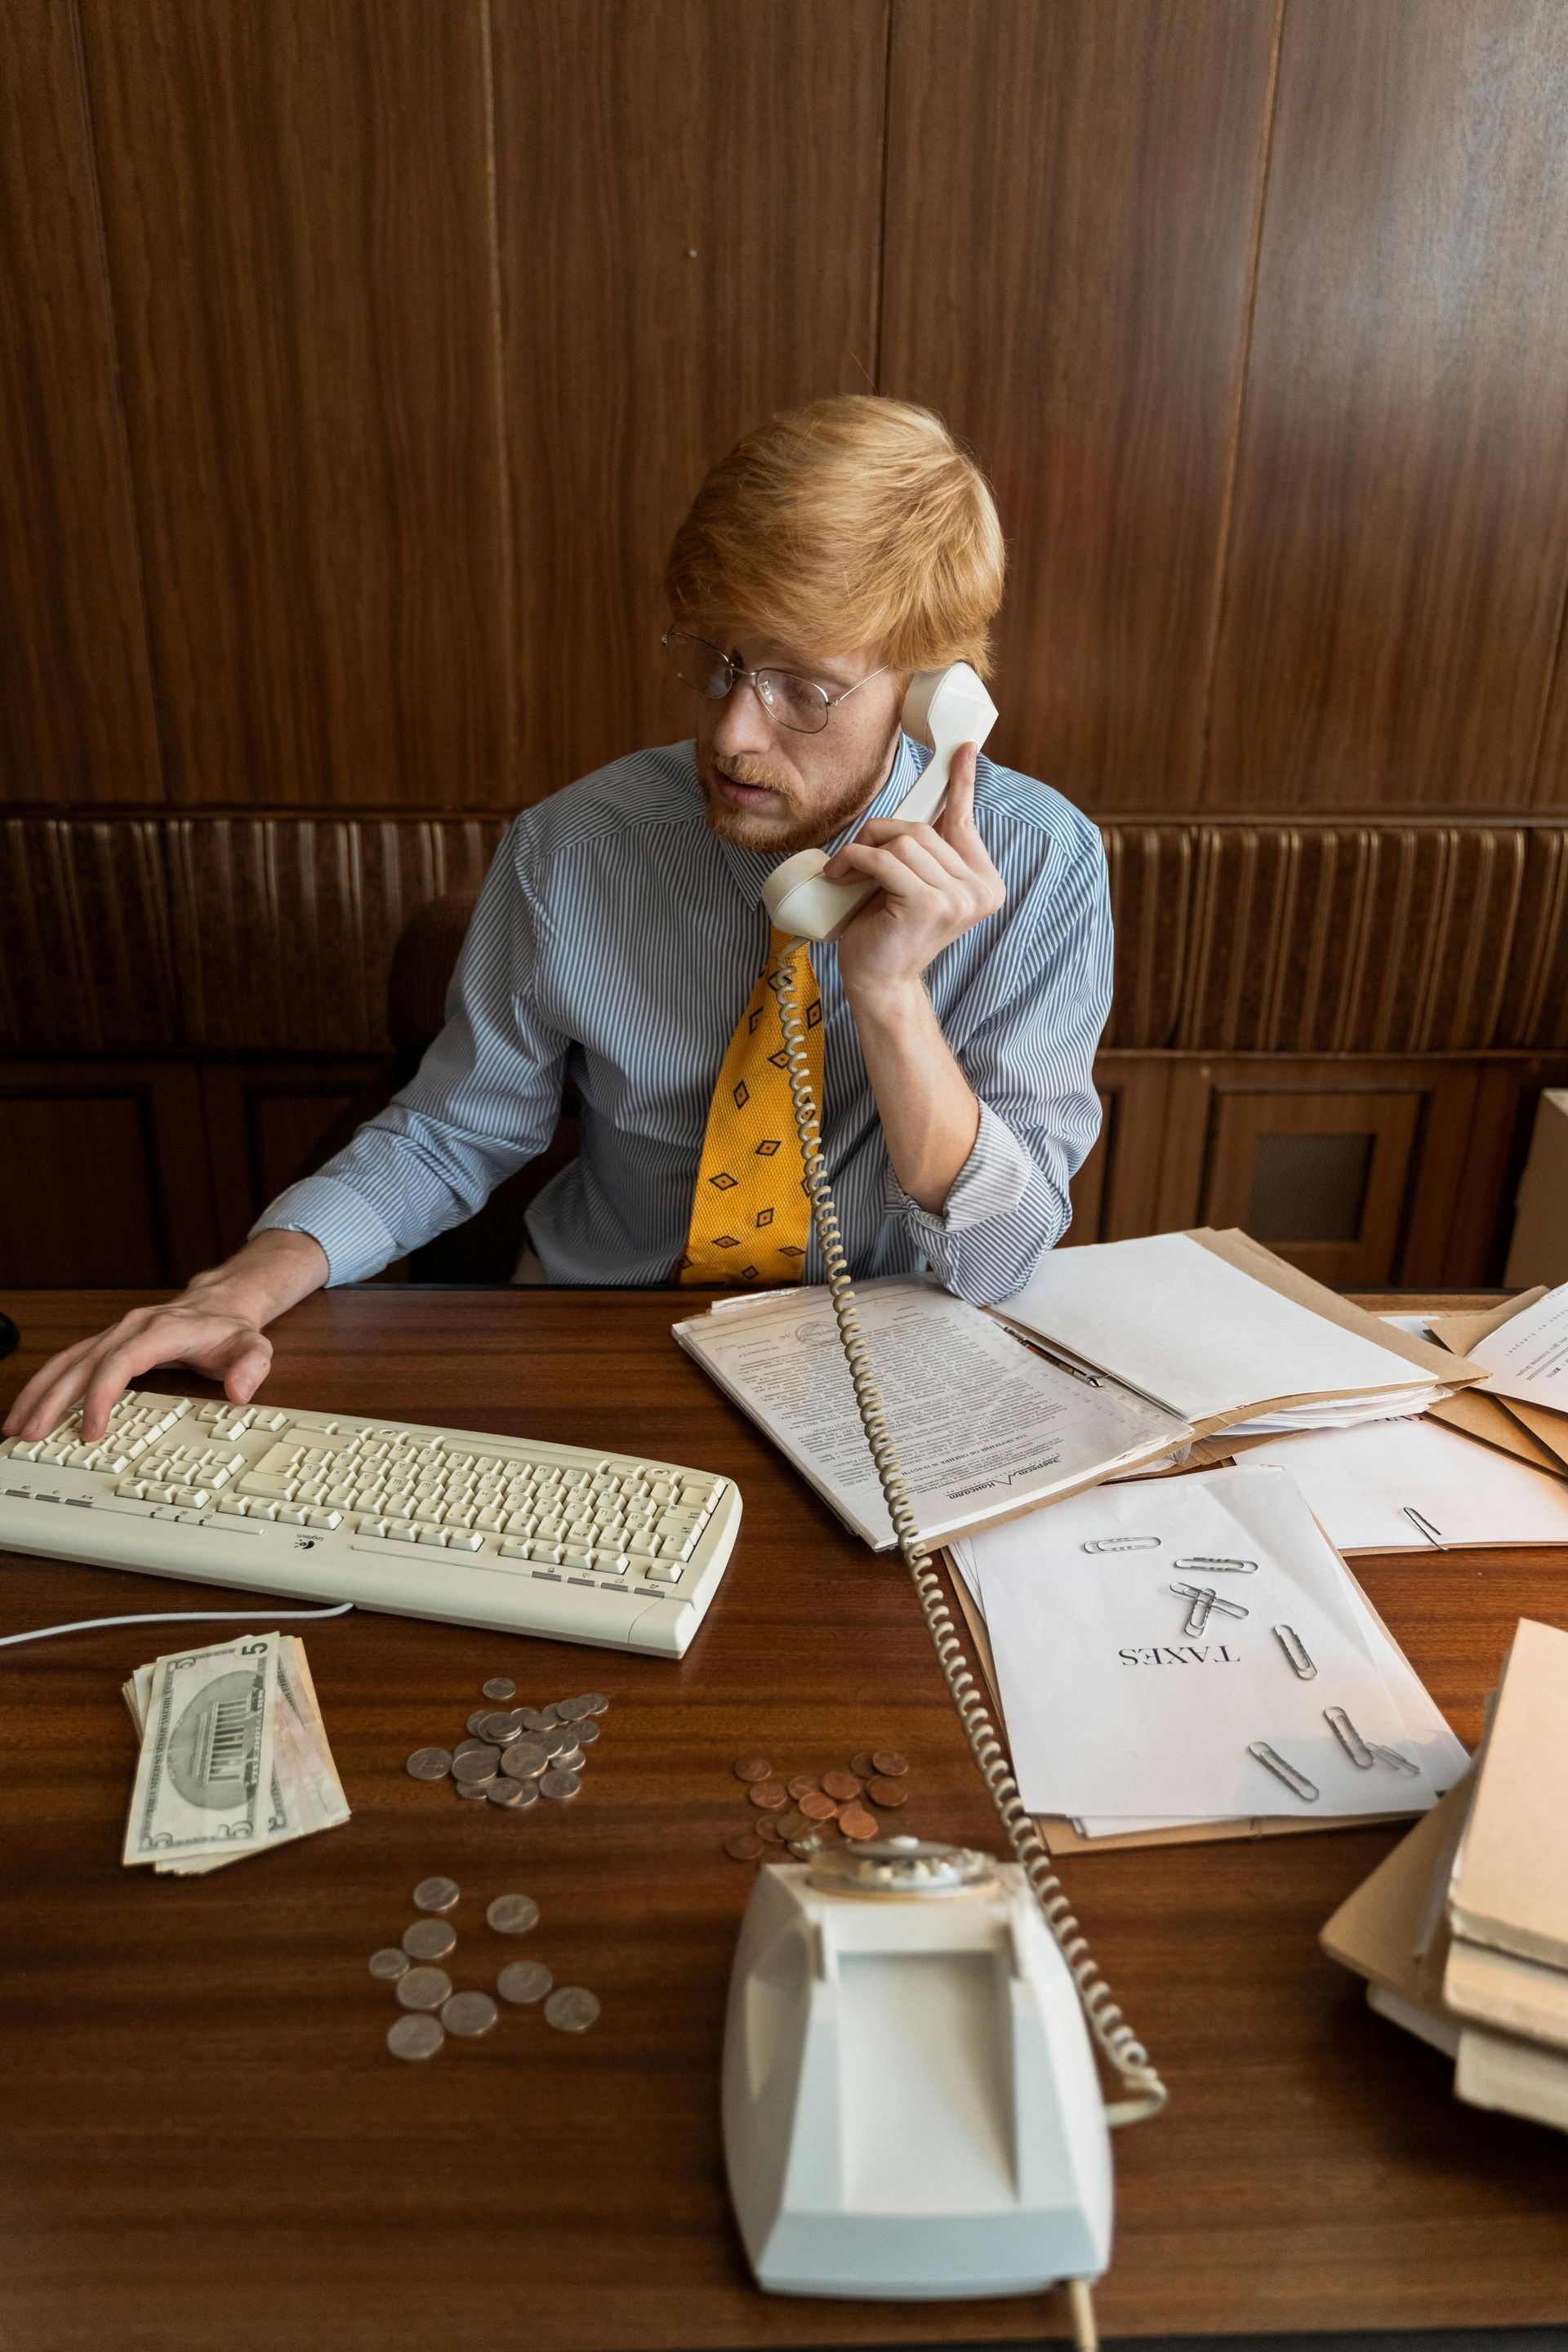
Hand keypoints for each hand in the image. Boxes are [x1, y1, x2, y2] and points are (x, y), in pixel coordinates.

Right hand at [2, 1229, 325, 1443]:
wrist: (222, 1304)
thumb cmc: (232, 1330)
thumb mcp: (255, 1347)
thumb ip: (252, 1367)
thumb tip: (238, 1390)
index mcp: (161, 1331)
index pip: (120, 1363)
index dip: (102, 1396)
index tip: (91, 1430)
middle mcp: (130, 1329)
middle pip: (82, 1364)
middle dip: (54, 1401)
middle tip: (33, 1435)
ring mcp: (114, 1335)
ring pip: (66, 1361)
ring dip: (40, 1393)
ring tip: (16, 1426)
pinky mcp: (106, 1344)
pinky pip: (69, 1363)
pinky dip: (47, 1385)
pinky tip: (31, 1408)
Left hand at [825, 744, 1004, 1006]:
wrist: (878, 982)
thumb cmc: (890, 932)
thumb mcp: (914, 883)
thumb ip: (929, 851)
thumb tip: (931, 801)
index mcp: (984, 883)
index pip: (965, 822)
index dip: (960, 783)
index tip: (962, 749)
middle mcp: (980, 890)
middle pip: (923, 828)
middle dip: (880, 835)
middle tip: (854, 859)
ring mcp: (958, 898)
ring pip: (903, 841)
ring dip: (864, 850)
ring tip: (846, 874)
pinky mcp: (929, 904)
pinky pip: (884, 860)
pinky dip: (854, 861)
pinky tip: (840, 878)